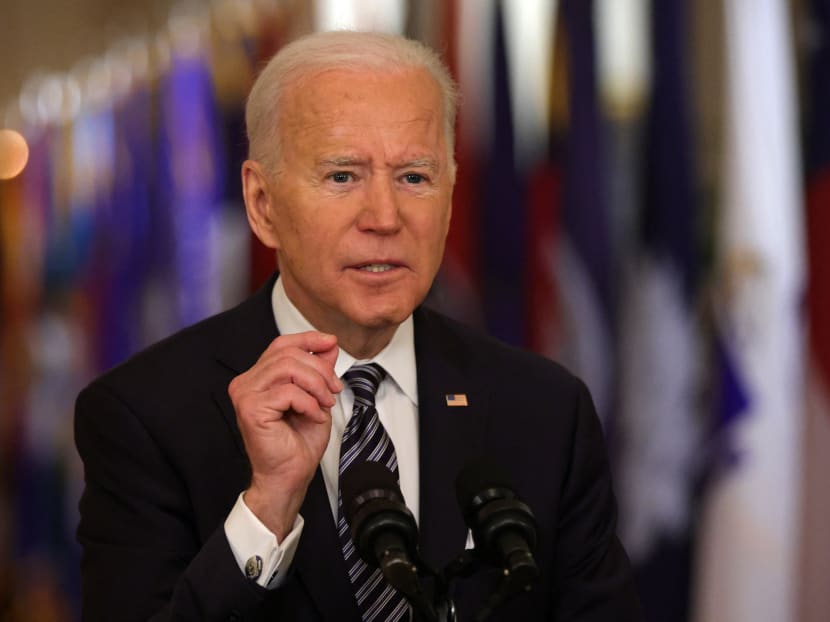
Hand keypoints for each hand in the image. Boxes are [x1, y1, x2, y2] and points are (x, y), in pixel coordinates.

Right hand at [228, 331, 342, 537]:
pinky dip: (309, 403)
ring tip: (325, 404)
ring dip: (316, 385)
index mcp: (258, 377)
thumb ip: (319, 370)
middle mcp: (246, 382)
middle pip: (288, 354)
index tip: (331, 342)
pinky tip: (314, 416)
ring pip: (289, 368)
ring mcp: (245, 394)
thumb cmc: (299, 443)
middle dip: (320, 369)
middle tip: (334, 390)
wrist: (290, 476)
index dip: (308, 339)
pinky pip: (288, 391)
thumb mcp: (316, 397)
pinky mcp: (251, 408)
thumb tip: (328, 345)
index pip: (281, 344)